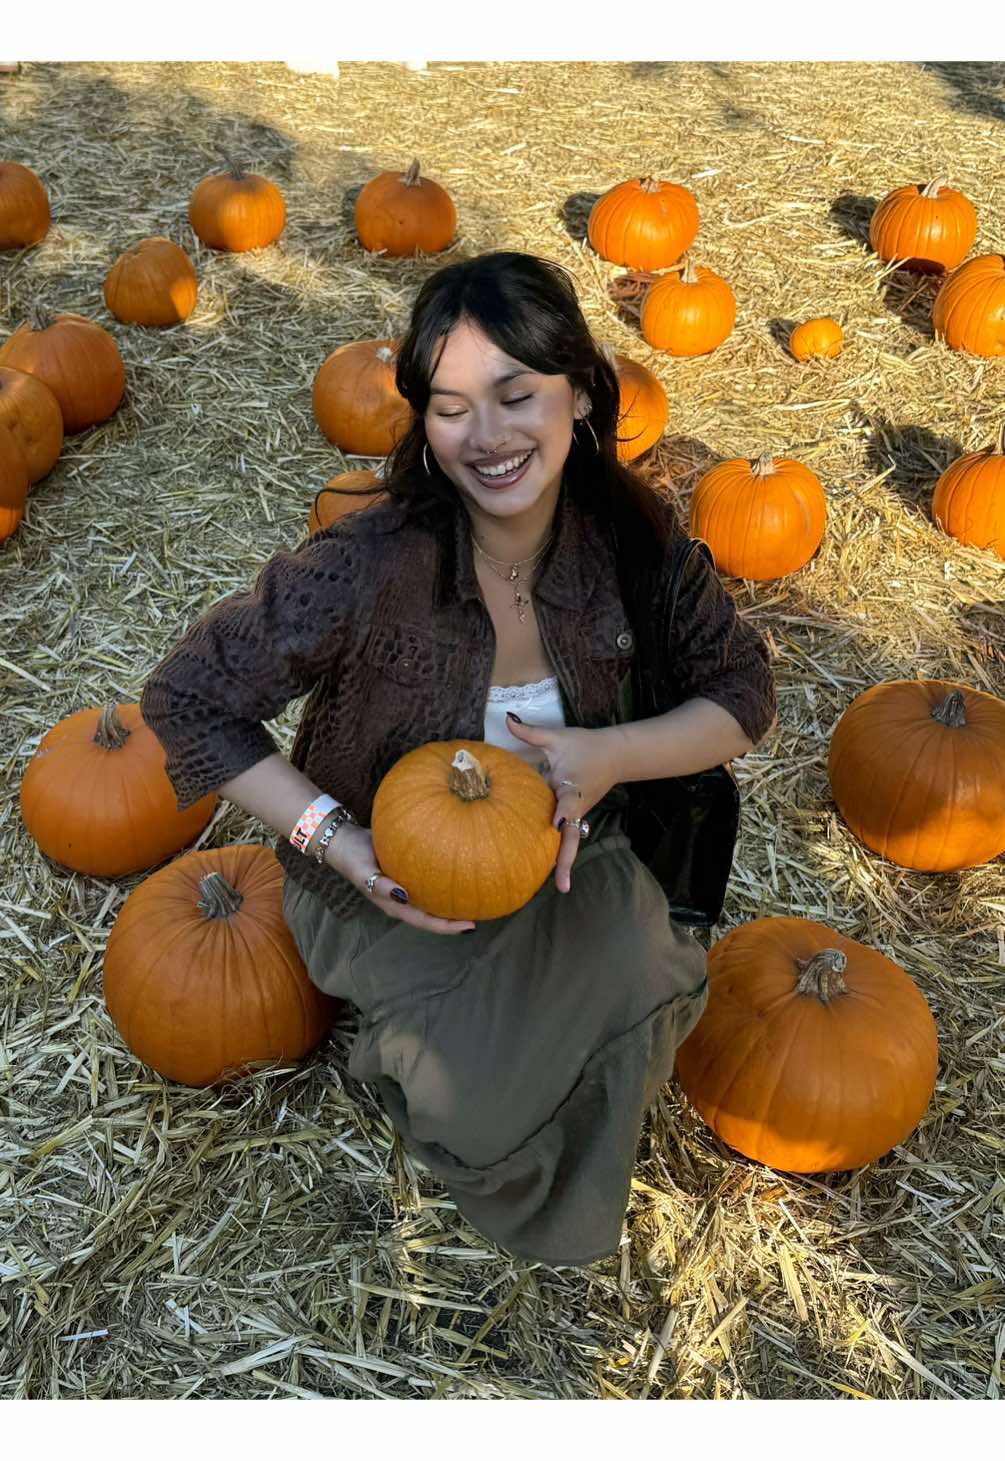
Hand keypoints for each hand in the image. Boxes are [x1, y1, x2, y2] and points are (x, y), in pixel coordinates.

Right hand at [324, 823, 476, 935]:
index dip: (447, 927)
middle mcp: (403, 900)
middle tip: (481, 913)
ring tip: (475, 897)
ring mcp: (405, 887)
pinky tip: (459, 870)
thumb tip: (403, 896)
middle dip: (455, 918)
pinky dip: (443, 880)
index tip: (470, 926)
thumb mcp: (364, 872)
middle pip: (433, 915)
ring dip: (451, 901)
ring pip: (433, 899)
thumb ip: (381, 886)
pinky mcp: (408, 872)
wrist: (344, 839)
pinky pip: (429, 880)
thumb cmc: (353, 858)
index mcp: (394, 905)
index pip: (426, 922)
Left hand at [504, 711, 618, 893]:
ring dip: (565, 861)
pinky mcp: (576, 817)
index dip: (563, 812)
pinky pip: (568, 836)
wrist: (616, 755)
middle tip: (562, 886)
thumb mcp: (558, 737)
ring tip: (560, 887)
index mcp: (573, 787)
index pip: (568, 802)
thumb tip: (507, 719)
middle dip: (567, 860)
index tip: (556, 822)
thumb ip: (531, 733)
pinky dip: (561, 852)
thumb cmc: (585, 746)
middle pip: (572, 837)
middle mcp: (577, 807)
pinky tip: (551, 871)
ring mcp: (578, 815)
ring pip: (571, 840)